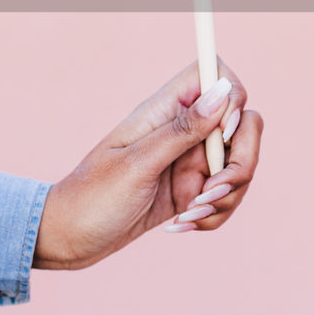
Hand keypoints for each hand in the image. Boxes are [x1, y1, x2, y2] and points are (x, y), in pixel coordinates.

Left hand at [32, 59, 263, 270]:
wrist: (69, 238)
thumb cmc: (92, 197)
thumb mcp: (137, 164)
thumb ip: (182, 130)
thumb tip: (223, 91)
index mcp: (164, 110)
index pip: (216, 76)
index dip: (234, 100)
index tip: (224, 135)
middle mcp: (182, 130)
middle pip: (244, 126)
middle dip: (241, 164)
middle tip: (209, 192)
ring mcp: (189, 160)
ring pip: (240, 166)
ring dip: (226, 198)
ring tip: (188, 217)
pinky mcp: (191, 190)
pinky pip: (225, 196)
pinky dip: (214, 215)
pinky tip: (182, 226)